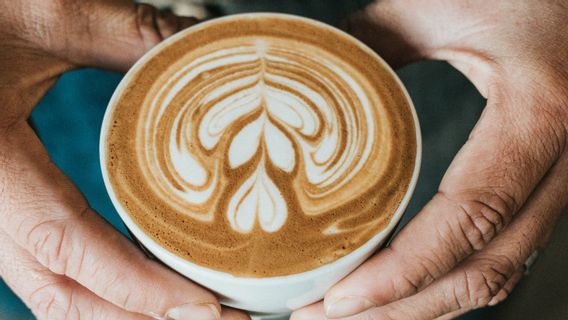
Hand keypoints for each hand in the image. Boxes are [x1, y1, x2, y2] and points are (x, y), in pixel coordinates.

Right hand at [0, 1, 247, 318]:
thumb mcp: (45, 14)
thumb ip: (126, 31)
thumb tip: (200, 43)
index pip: (67, 246)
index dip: (136, 288)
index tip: (203, 307)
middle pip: (60, 297)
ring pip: (53, 295)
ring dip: (124, 314)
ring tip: (194, 312)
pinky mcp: (2, 212)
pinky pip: (50, 270)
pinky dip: (103, 291)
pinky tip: (149, 286)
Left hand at [292, 1, 567, 318]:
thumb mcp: (432, 6)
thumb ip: (366, 45)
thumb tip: (304, 81)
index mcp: (539, 114)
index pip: (469, 220)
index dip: (402, 272)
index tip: (337, 299)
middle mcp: (565, 161)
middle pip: (484, 270)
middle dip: (402, 309)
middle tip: (325, 316)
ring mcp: (562, 179)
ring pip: (499, 271)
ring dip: (424, 305)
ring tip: (353, 313)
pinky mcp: (547, 182)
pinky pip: (505, 249)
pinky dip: (451, 280)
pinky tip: (405, 286)